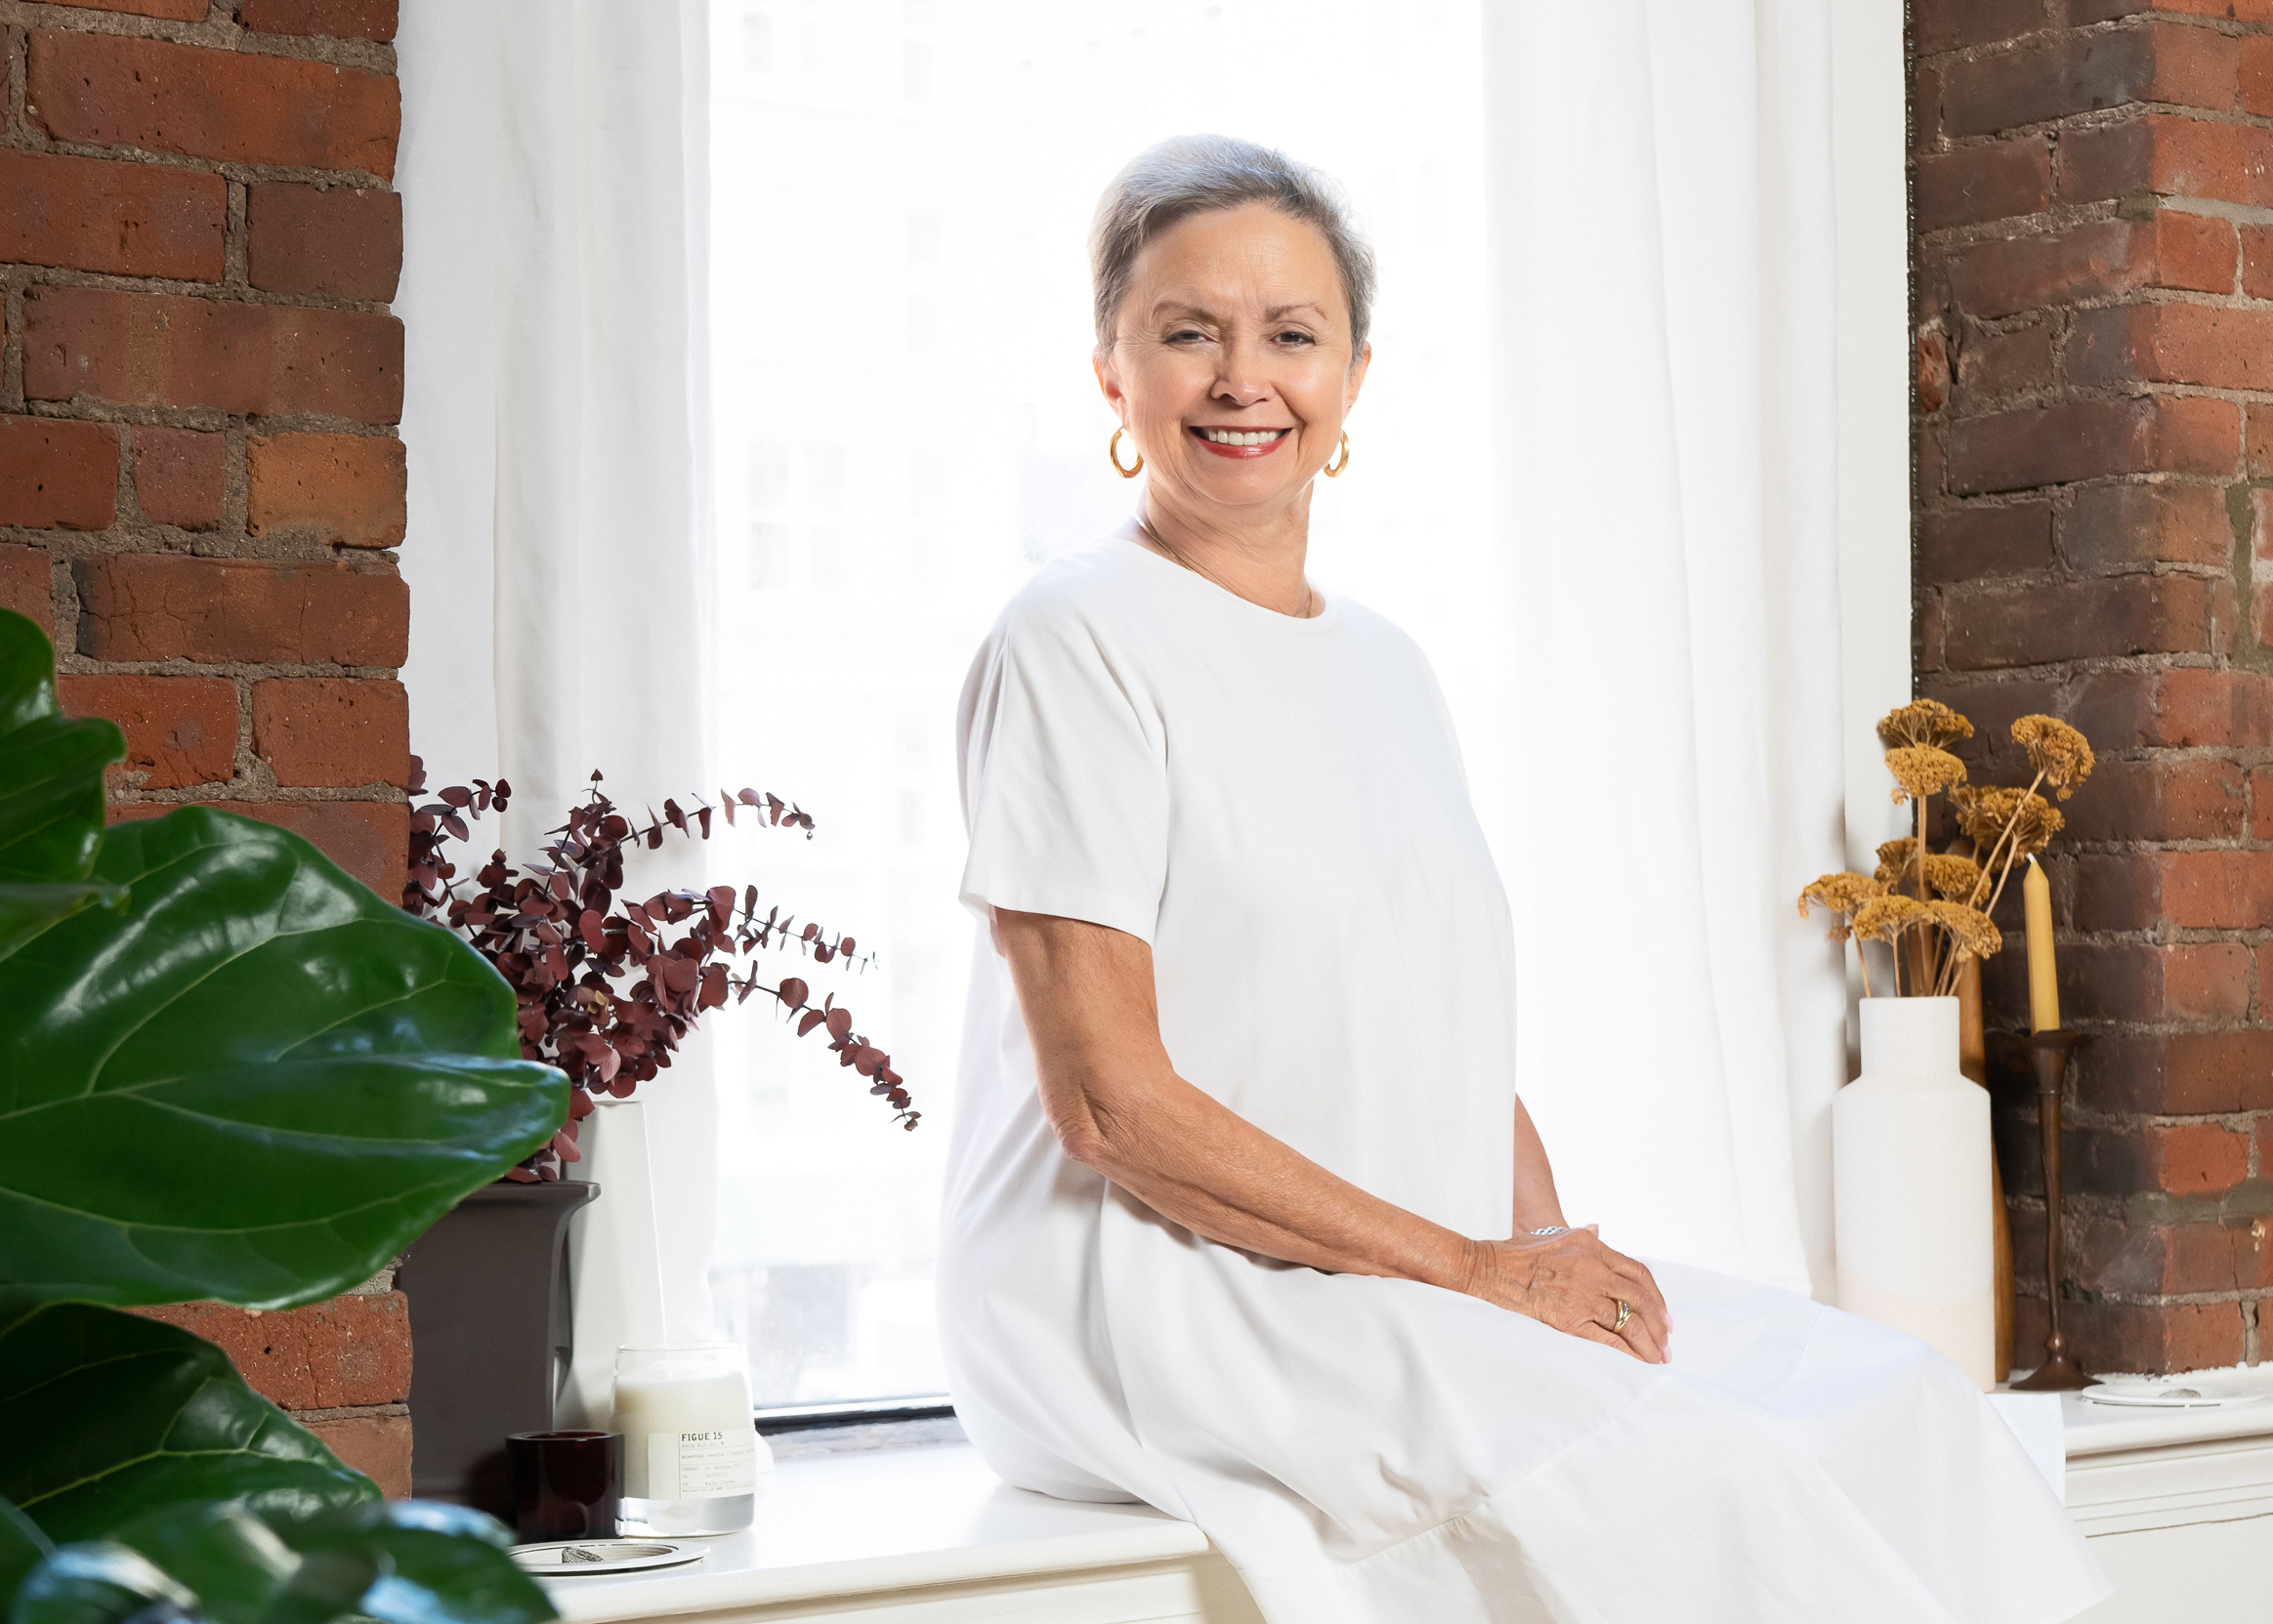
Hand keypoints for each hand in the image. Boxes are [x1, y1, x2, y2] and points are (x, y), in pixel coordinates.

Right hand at [1456, 1226, 1669, 1363]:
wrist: (1489, 1268)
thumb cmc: (1517, 1252)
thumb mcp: (1556, 1234)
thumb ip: (1583, 1234)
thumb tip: (1599, 1228)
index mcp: (1592, 1245)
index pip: (1638, 1272)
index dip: (1656, 1297)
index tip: (1664, 1315)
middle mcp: (1592, 1267)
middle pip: (1640, 1298)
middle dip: (1659, 1323)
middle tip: (1667, 1341)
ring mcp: (1582, 1293)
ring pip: (1629, 1321)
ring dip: (1648, 1342)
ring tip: (1657, 1357)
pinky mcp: (1569, 1319)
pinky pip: (1608, 1338)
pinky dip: (1627, 1350)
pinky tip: (1637, 1359)